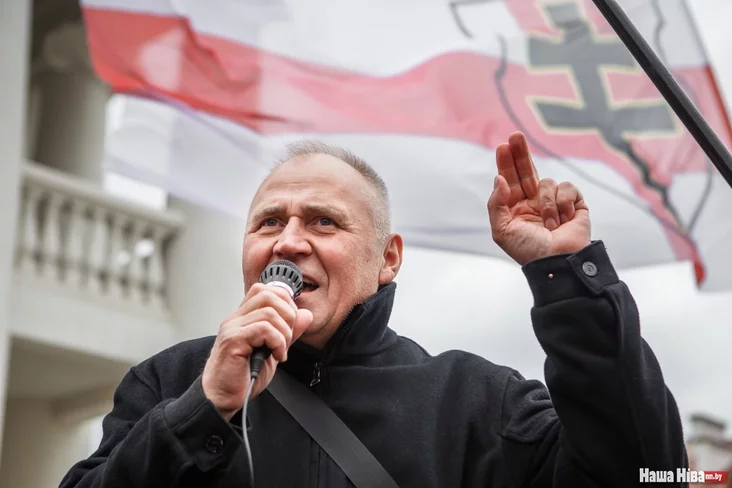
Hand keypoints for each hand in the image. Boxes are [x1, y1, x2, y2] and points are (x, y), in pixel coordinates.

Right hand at [202, 283, 312, 419]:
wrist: (221, 398)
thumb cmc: (243, 377)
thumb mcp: (273, 351)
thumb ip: (288, 332)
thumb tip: (306, 314)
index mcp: (244, 318)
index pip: (266, 290)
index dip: (285, 303)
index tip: (290, 325)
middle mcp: (236, 318)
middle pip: (268, 295)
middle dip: (288, 314)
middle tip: (287, 337)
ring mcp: (232, 328)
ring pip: (269, 312)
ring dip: (284, 332)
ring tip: (281, 350)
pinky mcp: (233, 340)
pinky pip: (263, 329)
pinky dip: (278, 342)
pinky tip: (277, 356)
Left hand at [487, 132, 590, 264]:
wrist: (558, 262)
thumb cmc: (529, 250)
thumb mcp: (502, 230)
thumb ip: (497, 204)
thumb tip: (499, 179)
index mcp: (516, 208)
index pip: (510, 180)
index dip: (507, 163)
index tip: (503, 146)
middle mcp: (534, 202)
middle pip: (527, 171)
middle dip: (520, 153)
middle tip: (515, 136)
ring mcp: (555, 202)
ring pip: (548, 182)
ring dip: (547, 203)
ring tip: (549, 224)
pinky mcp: (575, 203)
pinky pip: (567, 187)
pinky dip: (564, 203)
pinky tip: (564, 220)